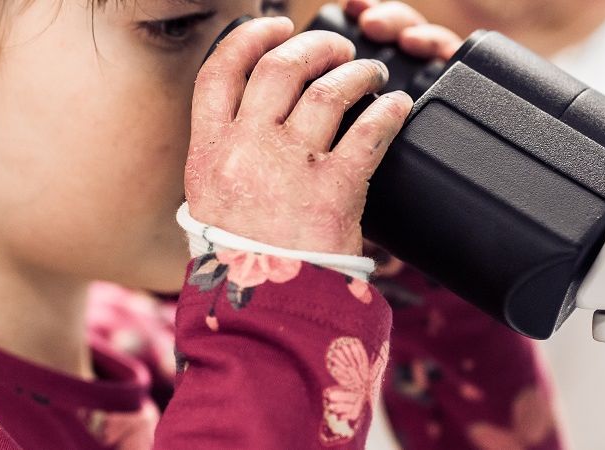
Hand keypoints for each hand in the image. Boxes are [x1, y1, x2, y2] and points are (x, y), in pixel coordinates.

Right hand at [185, 6, 464, 255]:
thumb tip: (249, 122)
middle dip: (312, 46)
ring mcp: (290, 168)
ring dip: (354, 73)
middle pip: (279, 68)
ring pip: (327, 90)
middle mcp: (246, 151)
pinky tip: (396, 106)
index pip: (220, 72)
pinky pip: (369, 131)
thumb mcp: (209, 208)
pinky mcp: (335, 190)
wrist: (265, 317)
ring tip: (370, 75)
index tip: (272, 27)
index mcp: (208, 154)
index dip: (248, 38)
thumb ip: (224, 160)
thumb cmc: (242, 268)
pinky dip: (388, 111)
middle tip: (335, 50)